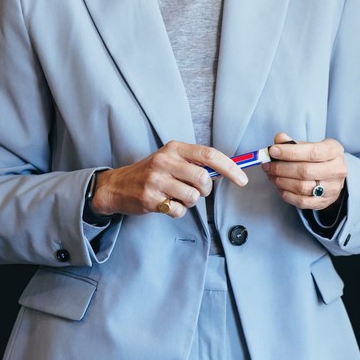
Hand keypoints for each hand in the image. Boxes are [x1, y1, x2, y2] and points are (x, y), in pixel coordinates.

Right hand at [90, 141, 249, 217]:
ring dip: (190, 202)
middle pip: (202, 178)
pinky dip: (177, 211)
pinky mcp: (150, 198)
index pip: (209, 154)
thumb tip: (227, 171)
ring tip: (177, 197)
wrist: (117, 186)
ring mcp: (155, 180)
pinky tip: (166, 204)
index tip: (242, 180)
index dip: (230, 168)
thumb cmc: (151, 173)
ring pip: (192, 197)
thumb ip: (194, 163)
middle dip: (205, 190)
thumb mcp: (170, 159)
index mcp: (173, 148)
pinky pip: (178, 210)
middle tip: (197, 191)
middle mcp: (164, 161)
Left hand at [263, 133, 346, 210]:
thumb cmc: (317, 158)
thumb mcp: (308, 145)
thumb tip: (278, 139)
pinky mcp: (323, 202)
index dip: (290, 152)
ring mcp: (332, 188)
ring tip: (270, 175)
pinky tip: (279, 186)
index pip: (312, 152)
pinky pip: (301, 201)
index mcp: (334, 151)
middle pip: (305, 171)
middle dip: (281, 168)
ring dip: (281, 181)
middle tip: (267, 165)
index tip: (273, 151)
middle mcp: (337, 170)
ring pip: (302, 187)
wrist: (332, 176)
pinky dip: (286, 194)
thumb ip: (292, 142)